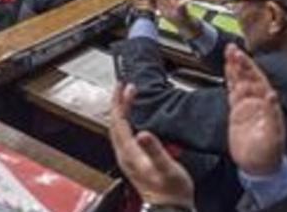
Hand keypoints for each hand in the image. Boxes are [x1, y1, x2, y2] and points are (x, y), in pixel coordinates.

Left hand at [109, 84, 194, 207]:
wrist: (171, 209)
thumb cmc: (171, 191)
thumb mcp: (166, 167)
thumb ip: (154, 150)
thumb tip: (143, 133)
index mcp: (129, 152)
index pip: (119, 120)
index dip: (120, 101)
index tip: (125, 86)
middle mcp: (124, 154)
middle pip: (115, 122)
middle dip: (118, 102)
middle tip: (123, 87)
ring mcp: (128, 158)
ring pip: (118, 129)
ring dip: (121, 111)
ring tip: (127, 98)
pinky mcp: (134, 161)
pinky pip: (125, 136)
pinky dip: (128, 123)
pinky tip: (136, 121)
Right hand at [224, 45, 286, 176]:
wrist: (258, 167)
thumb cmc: (269, 153)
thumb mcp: (274, 135)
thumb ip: (272, 114)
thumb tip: (272, 95)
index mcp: (267, 105)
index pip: (258, 80)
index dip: (250, 68)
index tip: (242, 56)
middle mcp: (257, 102)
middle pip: (248, 77)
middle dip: (240, 62)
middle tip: (232, 49)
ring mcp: (247, 106)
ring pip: (240, 81)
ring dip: (235, 67)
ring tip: (229, 52)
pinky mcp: (237, 112)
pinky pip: (232, 91)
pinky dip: (230, 79)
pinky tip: (228, 69)